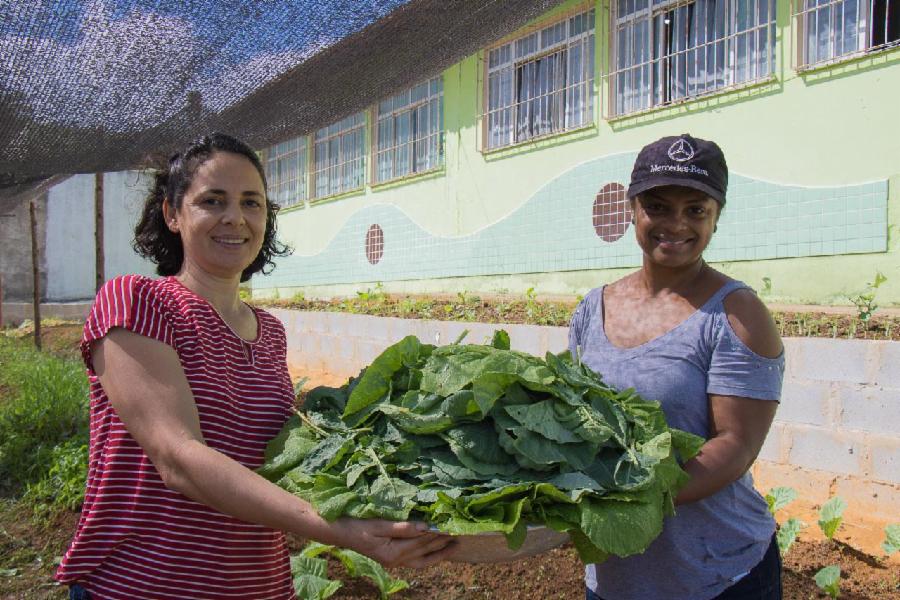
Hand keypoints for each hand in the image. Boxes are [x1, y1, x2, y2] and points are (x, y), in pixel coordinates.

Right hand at [334, 518, 455, 567]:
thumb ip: (402, 527)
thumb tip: (425, 526)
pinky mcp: (392, 558)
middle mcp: (396, 561)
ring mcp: (394, 562)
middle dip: (442, 542)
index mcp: (393, 553)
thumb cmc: (356, 525)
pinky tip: (435, 550)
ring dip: (438, 553)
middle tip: (460, 533)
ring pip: (422, 560)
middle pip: (424, 551)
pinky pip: (414, 560)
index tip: (452, 524)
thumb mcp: (378, 524)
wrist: (338, 532)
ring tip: (454, 545)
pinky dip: (427, 556)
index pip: (421, 542)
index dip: (437, 533)